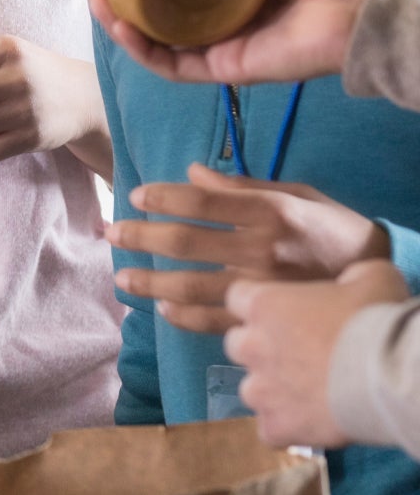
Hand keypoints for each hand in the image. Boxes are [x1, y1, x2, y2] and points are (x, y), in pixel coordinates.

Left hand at [109, 164, 391, 329]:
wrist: (383, 278)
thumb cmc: (335, 230)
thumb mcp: (298, 195)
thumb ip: (242, 187)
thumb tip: (191, 172)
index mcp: (271, 212)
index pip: (203, 202)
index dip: (163, 198)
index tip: (136, 195)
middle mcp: (261, 250)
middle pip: (186, 242)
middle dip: (141, 236)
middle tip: (111, 232)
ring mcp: (262, 290)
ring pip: (191, 286)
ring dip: (149, 281)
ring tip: (123, 277)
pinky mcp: (266, 320)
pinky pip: (214, 322)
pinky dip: (183, 316)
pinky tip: (163, 308)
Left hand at [223, 260, 411, 448]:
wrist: (390, 374)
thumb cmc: (378, 319)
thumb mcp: (370, 277)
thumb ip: (347, 278)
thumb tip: (350, 284)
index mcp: (264, 305)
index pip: (237, 298)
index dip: (261, 306)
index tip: (284, 313)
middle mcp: (252, 346)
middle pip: (238, 344)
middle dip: (261, 348)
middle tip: (299, 354)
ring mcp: (260, 390)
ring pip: (251, 389)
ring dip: (272, 390)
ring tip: (309, 393)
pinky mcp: (276, 426)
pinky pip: (270, 429)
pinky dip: (287, 427)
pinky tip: (312, 422)